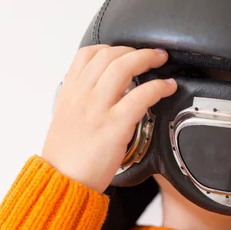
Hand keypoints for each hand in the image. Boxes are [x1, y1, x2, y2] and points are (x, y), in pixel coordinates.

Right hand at [41, 46, 176, 192]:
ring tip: (161, 61)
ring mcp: (98, 109)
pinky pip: (140, 96)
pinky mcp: (114, 125)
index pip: (87, 54)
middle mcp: (82, 96)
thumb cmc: (66, 157)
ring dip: (147, 58)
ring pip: (123, 67)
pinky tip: (167, 87)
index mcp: (70, 93)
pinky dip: (158, 87)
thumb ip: (79, 102)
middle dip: (136, 49)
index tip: (126, 52)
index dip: (111, 48)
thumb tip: (97, 93)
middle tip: (152, 54)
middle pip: (109, 55)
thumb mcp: (64, 120)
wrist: (63, 181)